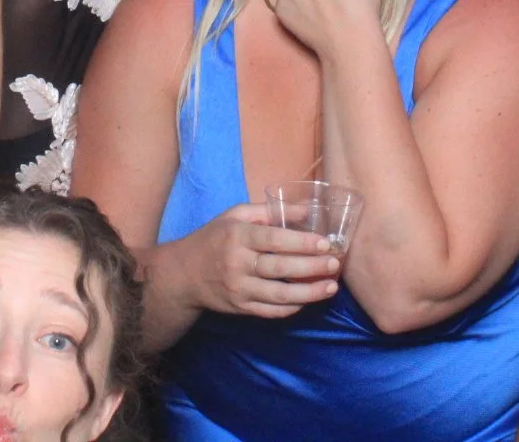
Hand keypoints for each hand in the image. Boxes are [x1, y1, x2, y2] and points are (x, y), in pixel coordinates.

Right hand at [179, 203, 340, 319]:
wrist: (183, 274)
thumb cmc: (214, 238)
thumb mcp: (236, 216)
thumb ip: (270, 211)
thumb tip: (309, 208)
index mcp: (238, 237)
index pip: (273, 240)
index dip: (301, 242)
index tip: (325, 243)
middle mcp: (237, 264)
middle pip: (279, 268)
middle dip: (311, 267)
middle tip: (334, 264)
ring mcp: (239, 289)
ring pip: (279, 295)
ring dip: (309, 292)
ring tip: (331, 287)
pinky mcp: (241, 308)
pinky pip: (271, 312)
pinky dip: (293, 307)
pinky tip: (309, 300)